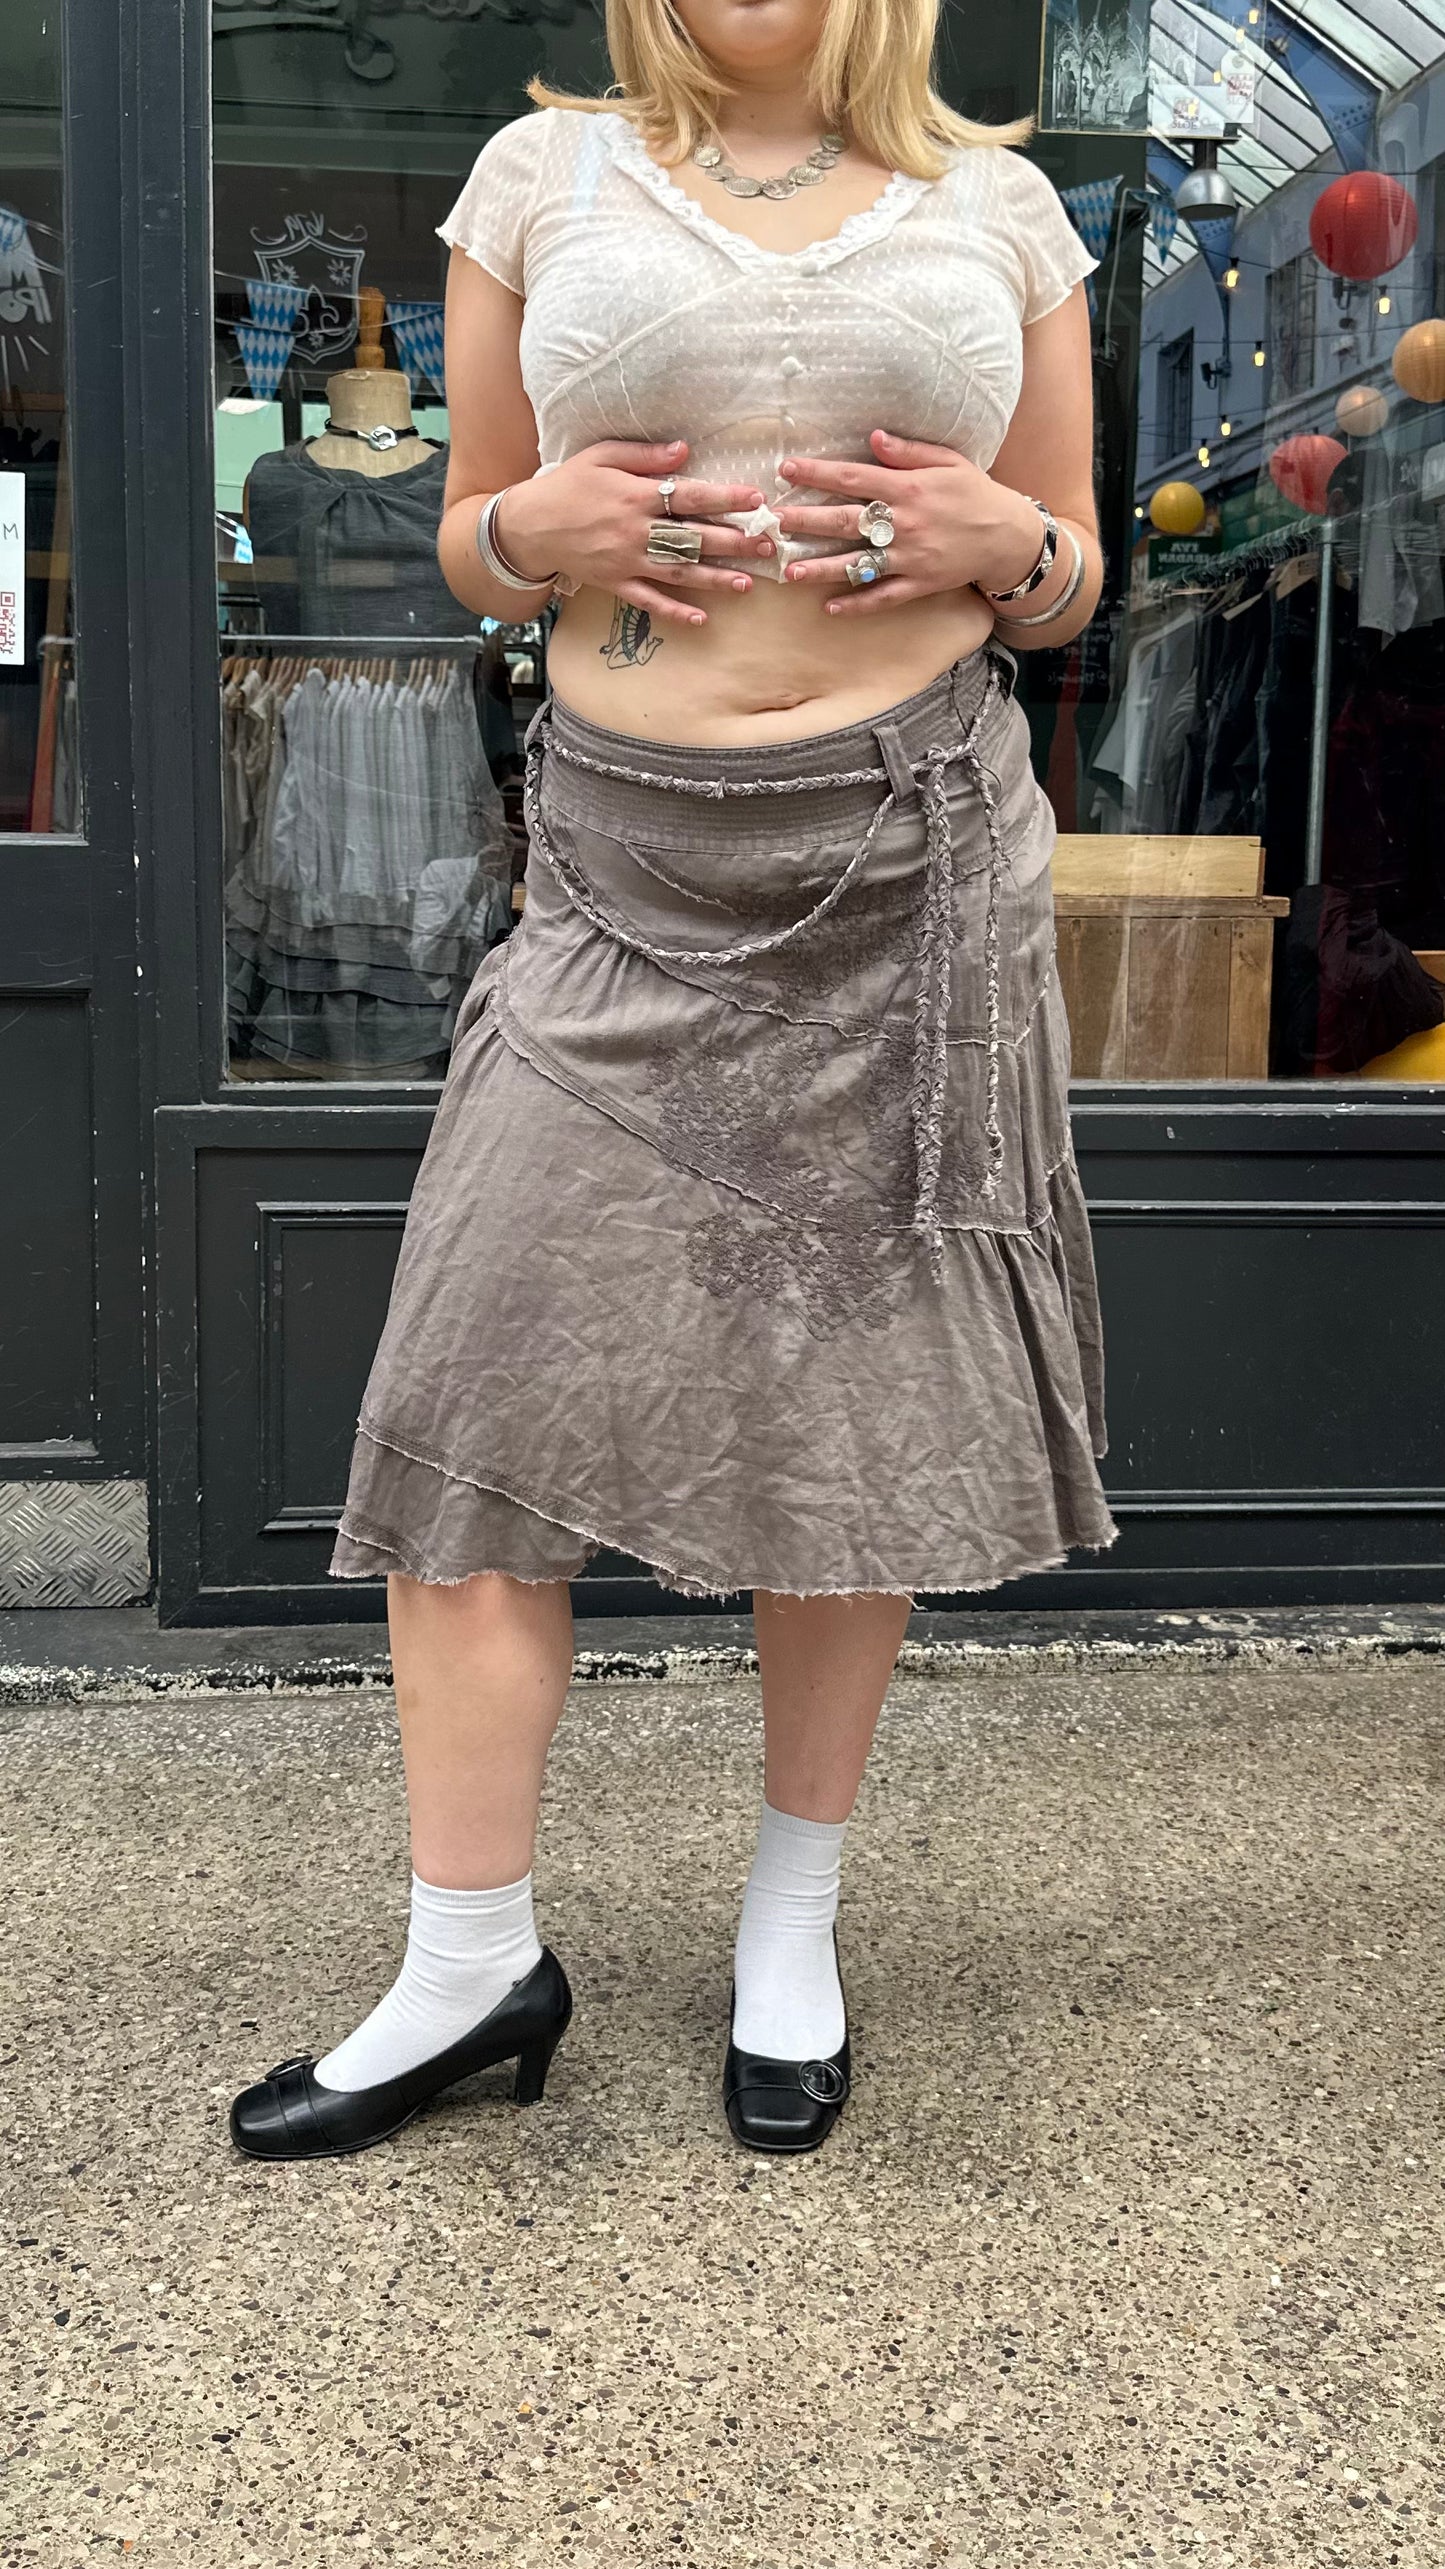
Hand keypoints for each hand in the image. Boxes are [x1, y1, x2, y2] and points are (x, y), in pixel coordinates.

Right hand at [495, 440, 775, 627]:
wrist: (528, 526)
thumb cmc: (567, 485)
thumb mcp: (601, 456)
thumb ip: (644, 455)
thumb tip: (684, 451)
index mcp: (636, 497)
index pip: (689, 497)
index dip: (725, 499)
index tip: (755, 500)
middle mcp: (637, 532)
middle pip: (694, 538)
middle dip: (734, 543)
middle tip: (768, 546)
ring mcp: (627, 562)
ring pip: (680, 572)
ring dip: (715, 579)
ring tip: (748, 583)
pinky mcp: (616, 583)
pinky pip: (650, 601)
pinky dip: (675, 611)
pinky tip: (701, 618)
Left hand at [773, 429, 1046, 616]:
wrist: (1008, 536)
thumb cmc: (975, 493)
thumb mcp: (947, 461)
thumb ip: (908, 451)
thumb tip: (873, 437)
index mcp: (908, 489)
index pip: (853, 478)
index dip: (818, 473)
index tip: (787, 470)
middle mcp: (904, 524)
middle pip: (846, 521)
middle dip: (807, 522)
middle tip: (773, 524)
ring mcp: (910, 558)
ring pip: (858, 564)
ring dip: (821, 569)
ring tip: (789, 572)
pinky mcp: (919, 584)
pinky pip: (883, 597)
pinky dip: (856, 604)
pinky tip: (829, 607)